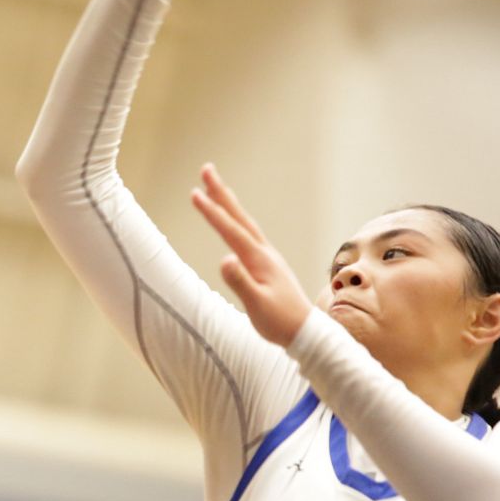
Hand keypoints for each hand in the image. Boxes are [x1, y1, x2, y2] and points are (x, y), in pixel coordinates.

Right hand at [190, 163, 310, 346]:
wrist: (305, 331)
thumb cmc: (279, 321)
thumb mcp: (256, 304)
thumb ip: (240, 282)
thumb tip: (223, 260)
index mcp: (258, 259)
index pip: (230, 231)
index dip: (211, 212)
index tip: (194, 193)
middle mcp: (264, 252)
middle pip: (239, 216)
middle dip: (221, 193)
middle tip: (206, 169)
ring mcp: (267, 256)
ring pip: (245, 222)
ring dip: (229, 204)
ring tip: (216, 188)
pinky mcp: (268, 264)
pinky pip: (249, 234)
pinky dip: (237, 221)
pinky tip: (234, 224)